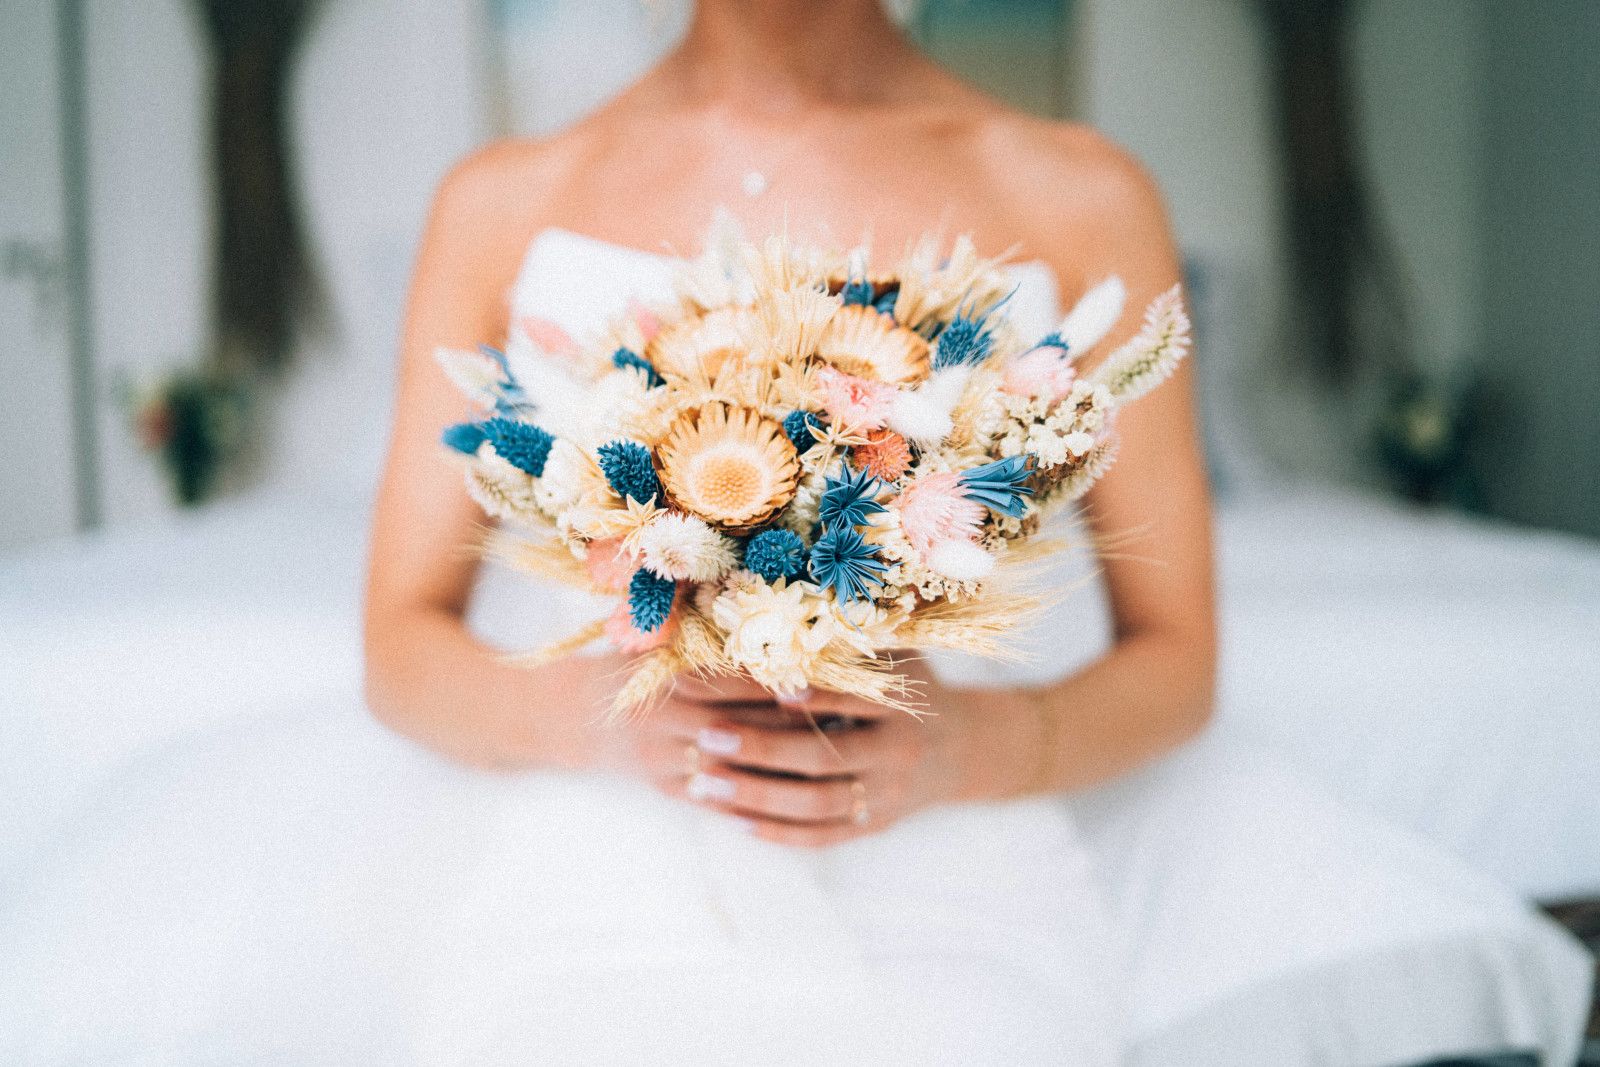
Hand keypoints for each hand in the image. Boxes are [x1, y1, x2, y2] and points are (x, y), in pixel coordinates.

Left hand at [619, 664, 974, 847]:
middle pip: (823, 757)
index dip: (806, 696)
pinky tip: (735, 822)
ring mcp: (886, 795)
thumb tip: (784, 601)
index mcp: (899, 704)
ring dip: (757, 797)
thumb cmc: (910, 685)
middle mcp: (896, 752)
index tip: (757, 688)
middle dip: (761, 749)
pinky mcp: (873, 826)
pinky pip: (822, 836)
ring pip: (817, 805)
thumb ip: (850, 635)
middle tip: (706, 737)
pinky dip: (779, 832)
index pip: (846, 700)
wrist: (960, 747)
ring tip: (704, 786)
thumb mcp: (898, 653)